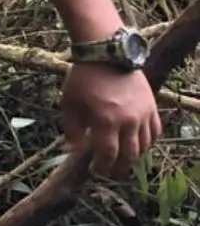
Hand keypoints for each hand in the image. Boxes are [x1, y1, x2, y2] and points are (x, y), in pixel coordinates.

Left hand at [61, 63, 160, 178]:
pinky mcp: (152, 106)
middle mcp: (128, 120)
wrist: (107, 53)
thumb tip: (73, 150)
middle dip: (119, 167)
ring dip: (133, 156)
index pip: (108, 154)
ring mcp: (143, 113)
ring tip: (122, 159)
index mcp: (105, 120)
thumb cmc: (83, 79)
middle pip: (129, 155)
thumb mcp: (69, 103)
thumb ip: (71, 129)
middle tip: (110, 171)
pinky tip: (137, 144)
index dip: (102, 166)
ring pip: (144, 146)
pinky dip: (147, 142)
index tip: (95, 170)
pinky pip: (155, 132)